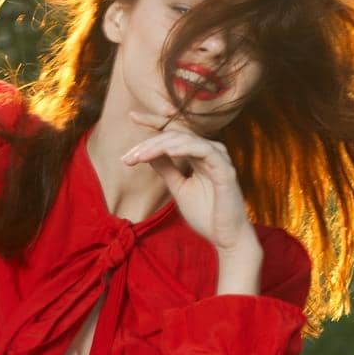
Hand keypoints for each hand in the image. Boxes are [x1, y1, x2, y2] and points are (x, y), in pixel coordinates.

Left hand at [121, 106, 259, 257]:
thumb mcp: (178, 187)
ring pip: (185, 140)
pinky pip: (203, 150)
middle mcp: (210, 150)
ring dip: (159, 146)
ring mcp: (219, 158)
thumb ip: (166, 168)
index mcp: (200, 153)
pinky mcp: (225, 169)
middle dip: (148, 143)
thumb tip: (148, 154)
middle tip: (127, 157)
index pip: (175, 132)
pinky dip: (183, 148)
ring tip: (139, 156)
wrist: (225, 238)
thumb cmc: (206, 213)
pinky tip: (166, 151)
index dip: (154, 122)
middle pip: (175, 135)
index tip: (132, 116)